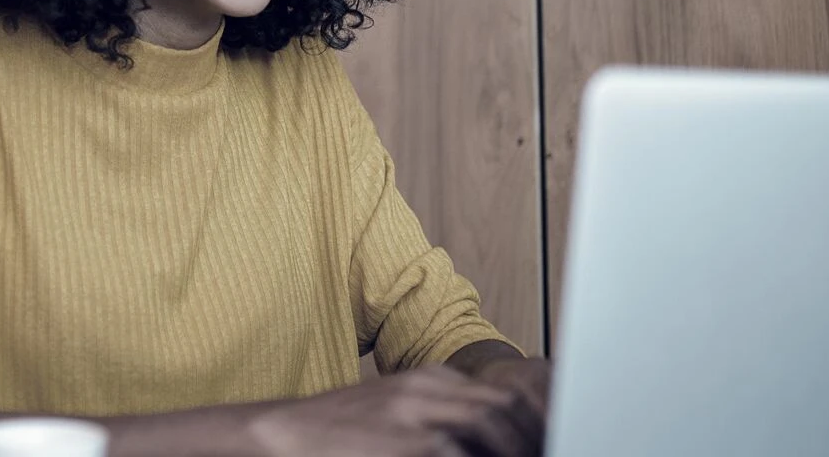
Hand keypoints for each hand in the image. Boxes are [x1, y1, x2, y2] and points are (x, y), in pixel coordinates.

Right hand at [245, 364, 544, 456]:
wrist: (284, 436)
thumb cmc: (339, 433)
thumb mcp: (395, 411)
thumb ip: (439, 415)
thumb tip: (484, 437)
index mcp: (428, 379)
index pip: (502, 392)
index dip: (531, 421)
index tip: (544, 440)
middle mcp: (425, 390)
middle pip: (502, 406)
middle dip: (528, 436)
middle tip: (542, 452)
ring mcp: (414, 416)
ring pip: (488, 426)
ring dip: (509, 450)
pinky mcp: (404, 443)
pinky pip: (453, 453)